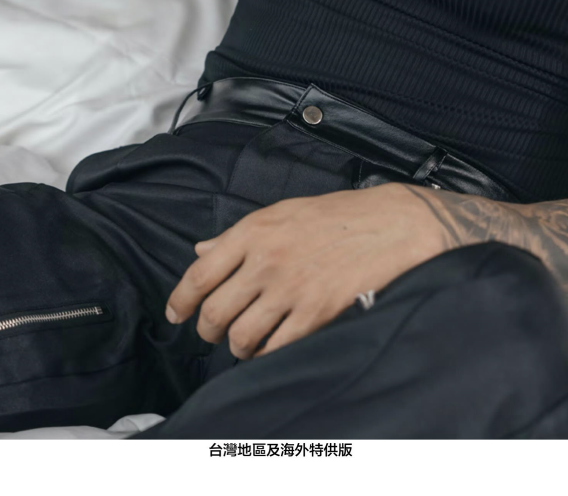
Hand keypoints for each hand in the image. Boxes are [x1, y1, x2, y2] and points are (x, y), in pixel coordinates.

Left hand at [164, 182, 446, 359]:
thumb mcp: (282, 213)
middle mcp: (266, 261)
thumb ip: (238, 236)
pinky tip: (270, 348)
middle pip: (215, 312)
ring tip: (245, 343)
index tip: (176, 315)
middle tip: (213, 334)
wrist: (391, 226)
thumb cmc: (338, 216)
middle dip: (208, 330)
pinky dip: (267, 355)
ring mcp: (290, 289)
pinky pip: (275, 348)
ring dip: (238, 347)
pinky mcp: (315, 314)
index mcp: (253, 232)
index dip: (180, 301)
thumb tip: (202, 251)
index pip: (199, 274)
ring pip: (241, 336)